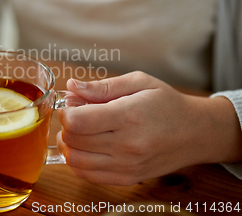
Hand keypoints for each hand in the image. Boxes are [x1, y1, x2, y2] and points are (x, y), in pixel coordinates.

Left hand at [57, 71, 241, 185]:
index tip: (71, 105)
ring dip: (68, 144)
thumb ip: (102, 86)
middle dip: (65, 125)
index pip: (78, 121)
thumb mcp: (138, 82)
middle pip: (74, 139)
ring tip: (78, 131)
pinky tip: (86, 147)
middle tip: (75, 114)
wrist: (196, 133)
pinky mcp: (127, 178)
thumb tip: (72, 86)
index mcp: (129, 116)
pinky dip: (77, 161)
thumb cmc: (166, 103)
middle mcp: (127, 145)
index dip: (66, 112)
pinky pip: (87, 175)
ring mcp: (127, 166)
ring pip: (75, 160)